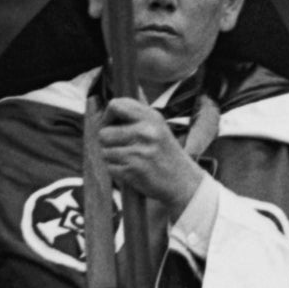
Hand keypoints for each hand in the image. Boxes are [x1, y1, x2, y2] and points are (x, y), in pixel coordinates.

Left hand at [88, 100, 199, 215]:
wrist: (184, 182)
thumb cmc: (166, 154)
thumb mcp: (158, 127)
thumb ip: (136, 116)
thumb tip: (109, 109)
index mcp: (151, 117)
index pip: (115, 105)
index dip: (107, 116)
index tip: (111, 125)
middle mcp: (145, 131)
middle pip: (104, 133)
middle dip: (107, 143)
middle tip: (120, 148)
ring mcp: (140, 151)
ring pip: (105, 152)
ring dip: (112, 158)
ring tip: (129, 160)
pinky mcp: (134, 169)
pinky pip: (110, 168)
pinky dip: (117, 171)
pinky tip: (131, 171)